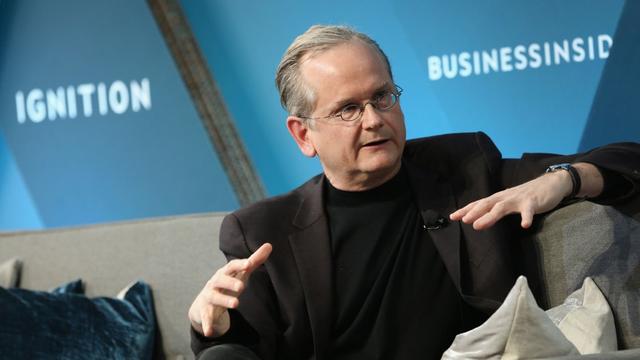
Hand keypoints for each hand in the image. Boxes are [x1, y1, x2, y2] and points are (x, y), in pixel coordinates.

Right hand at [189, 243, 271, 336]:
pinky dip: (207, 324)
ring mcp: (209, 297)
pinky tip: (209, 331)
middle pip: (220, 280)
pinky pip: (206, 318)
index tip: (249, 263)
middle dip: (230, 283)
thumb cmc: (227, 284)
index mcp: (224, 273)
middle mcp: (215, 283)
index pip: (231, 266)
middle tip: (241, 287)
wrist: (203, 303)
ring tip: (236, 304)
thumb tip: (269, 245)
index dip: (240, 264)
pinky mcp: (205, 312)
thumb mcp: (240, 274)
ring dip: (224, 301)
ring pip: (214, 298)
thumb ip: (254, 261)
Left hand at [449, 170, 572, 229]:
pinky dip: (526, 217)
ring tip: (478, 225)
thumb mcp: (508, 202)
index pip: (479, 203)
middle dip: (474, 212)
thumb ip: (495, 209)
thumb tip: (478, 219)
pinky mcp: (533, 202)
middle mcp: (505, 197)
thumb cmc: (527, 195)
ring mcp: (519, 199)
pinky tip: (525, 225)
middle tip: (463, 220)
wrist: (551, 183)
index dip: (466, 209)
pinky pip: (529, 210)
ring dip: (490, 216)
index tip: (453, 217)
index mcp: (499, 198)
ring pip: (502, 207)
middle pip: (487, 204)